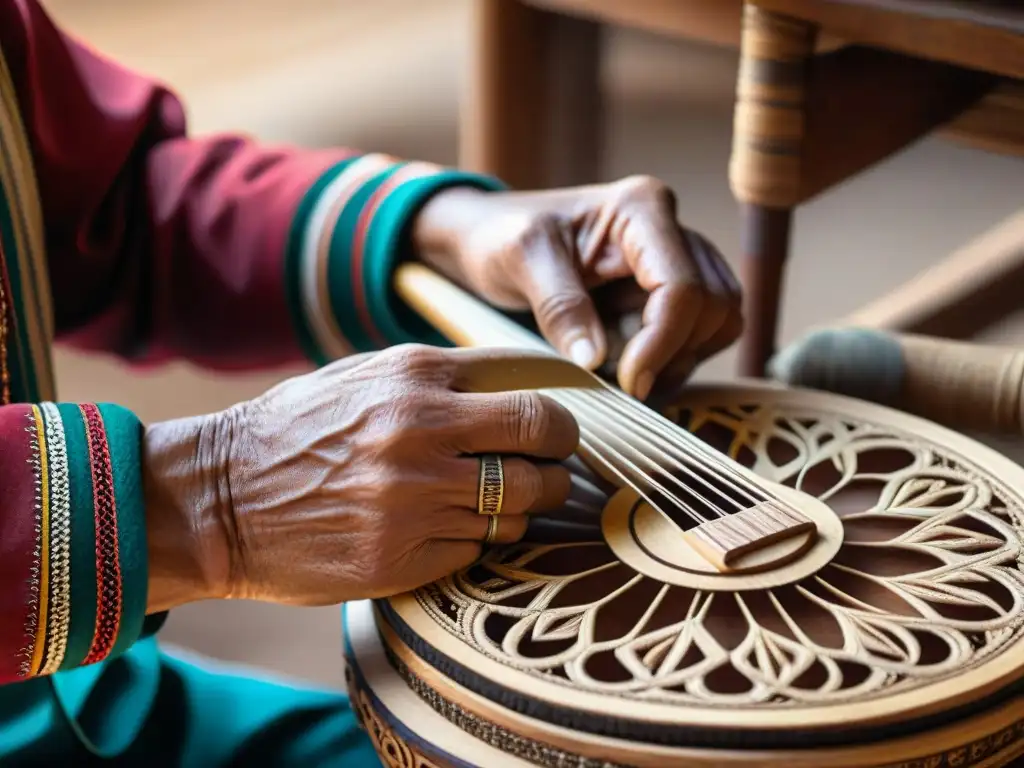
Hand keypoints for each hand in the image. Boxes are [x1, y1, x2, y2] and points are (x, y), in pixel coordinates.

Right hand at [143, 345, 577, 610]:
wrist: (219, 501)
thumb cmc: (296, 433)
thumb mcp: (362, 378)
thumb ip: (438, 378)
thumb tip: (520, 386)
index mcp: (413, 376)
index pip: (529, 385)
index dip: (559, 410)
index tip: (558, 427)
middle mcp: (421, 432)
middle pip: (542, 441)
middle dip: (560, 457)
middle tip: (552, 466)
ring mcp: (414, 499)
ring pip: (520, 505)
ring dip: (523, 505)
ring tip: (499, 501)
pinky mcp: (403, 557)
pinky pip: (479, 548)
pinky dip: (477, 541)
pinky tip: (448, 530)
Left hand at [413, 176, 742, 399]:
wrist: (488, 239)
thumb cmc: (499, 237)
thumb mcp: (519, 259)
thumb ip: (559, 305)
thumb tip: (595, 359)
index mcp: (640, 208)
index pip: (682, 286)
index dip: (662, 343)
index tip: (628, 382)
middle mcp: (670, 228)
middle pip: (713, 307)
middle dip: (673, 353)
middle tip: (622, 381)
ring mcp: (677, 259)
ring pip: (719, 322)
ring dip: (679, 359)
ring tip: (624, 372)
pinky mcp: (672, 290)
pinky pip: (703, 334)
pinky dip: (676, 360)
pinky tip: (631, 367)